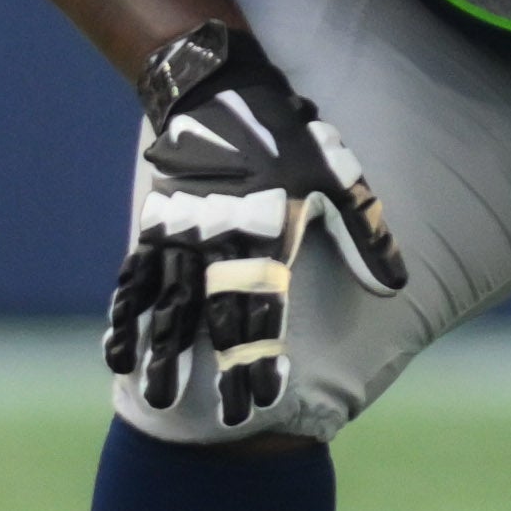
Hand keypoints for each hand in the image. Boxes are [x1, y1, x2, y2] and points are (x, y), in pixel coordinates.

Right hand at [111, 22, 403, 434]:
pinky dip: (124, 314)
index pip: (263, 312)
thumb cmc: (288, 136)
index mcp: (262, 238)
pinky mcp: (156, 225)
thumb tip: (396, 287)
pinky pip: (135, 278)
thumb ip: (366, 234)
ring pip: (168, 306)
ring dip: (162, 353)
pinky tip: (114, 350)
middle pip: (217, 320)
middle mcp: (216, 245)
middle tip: (227, 421)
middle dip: (223, 372)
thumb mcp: (339, 178)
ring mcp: (179, 237)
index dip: (263, 358)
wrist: (218, 90)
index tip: (264, 401)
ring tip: (154, 397)